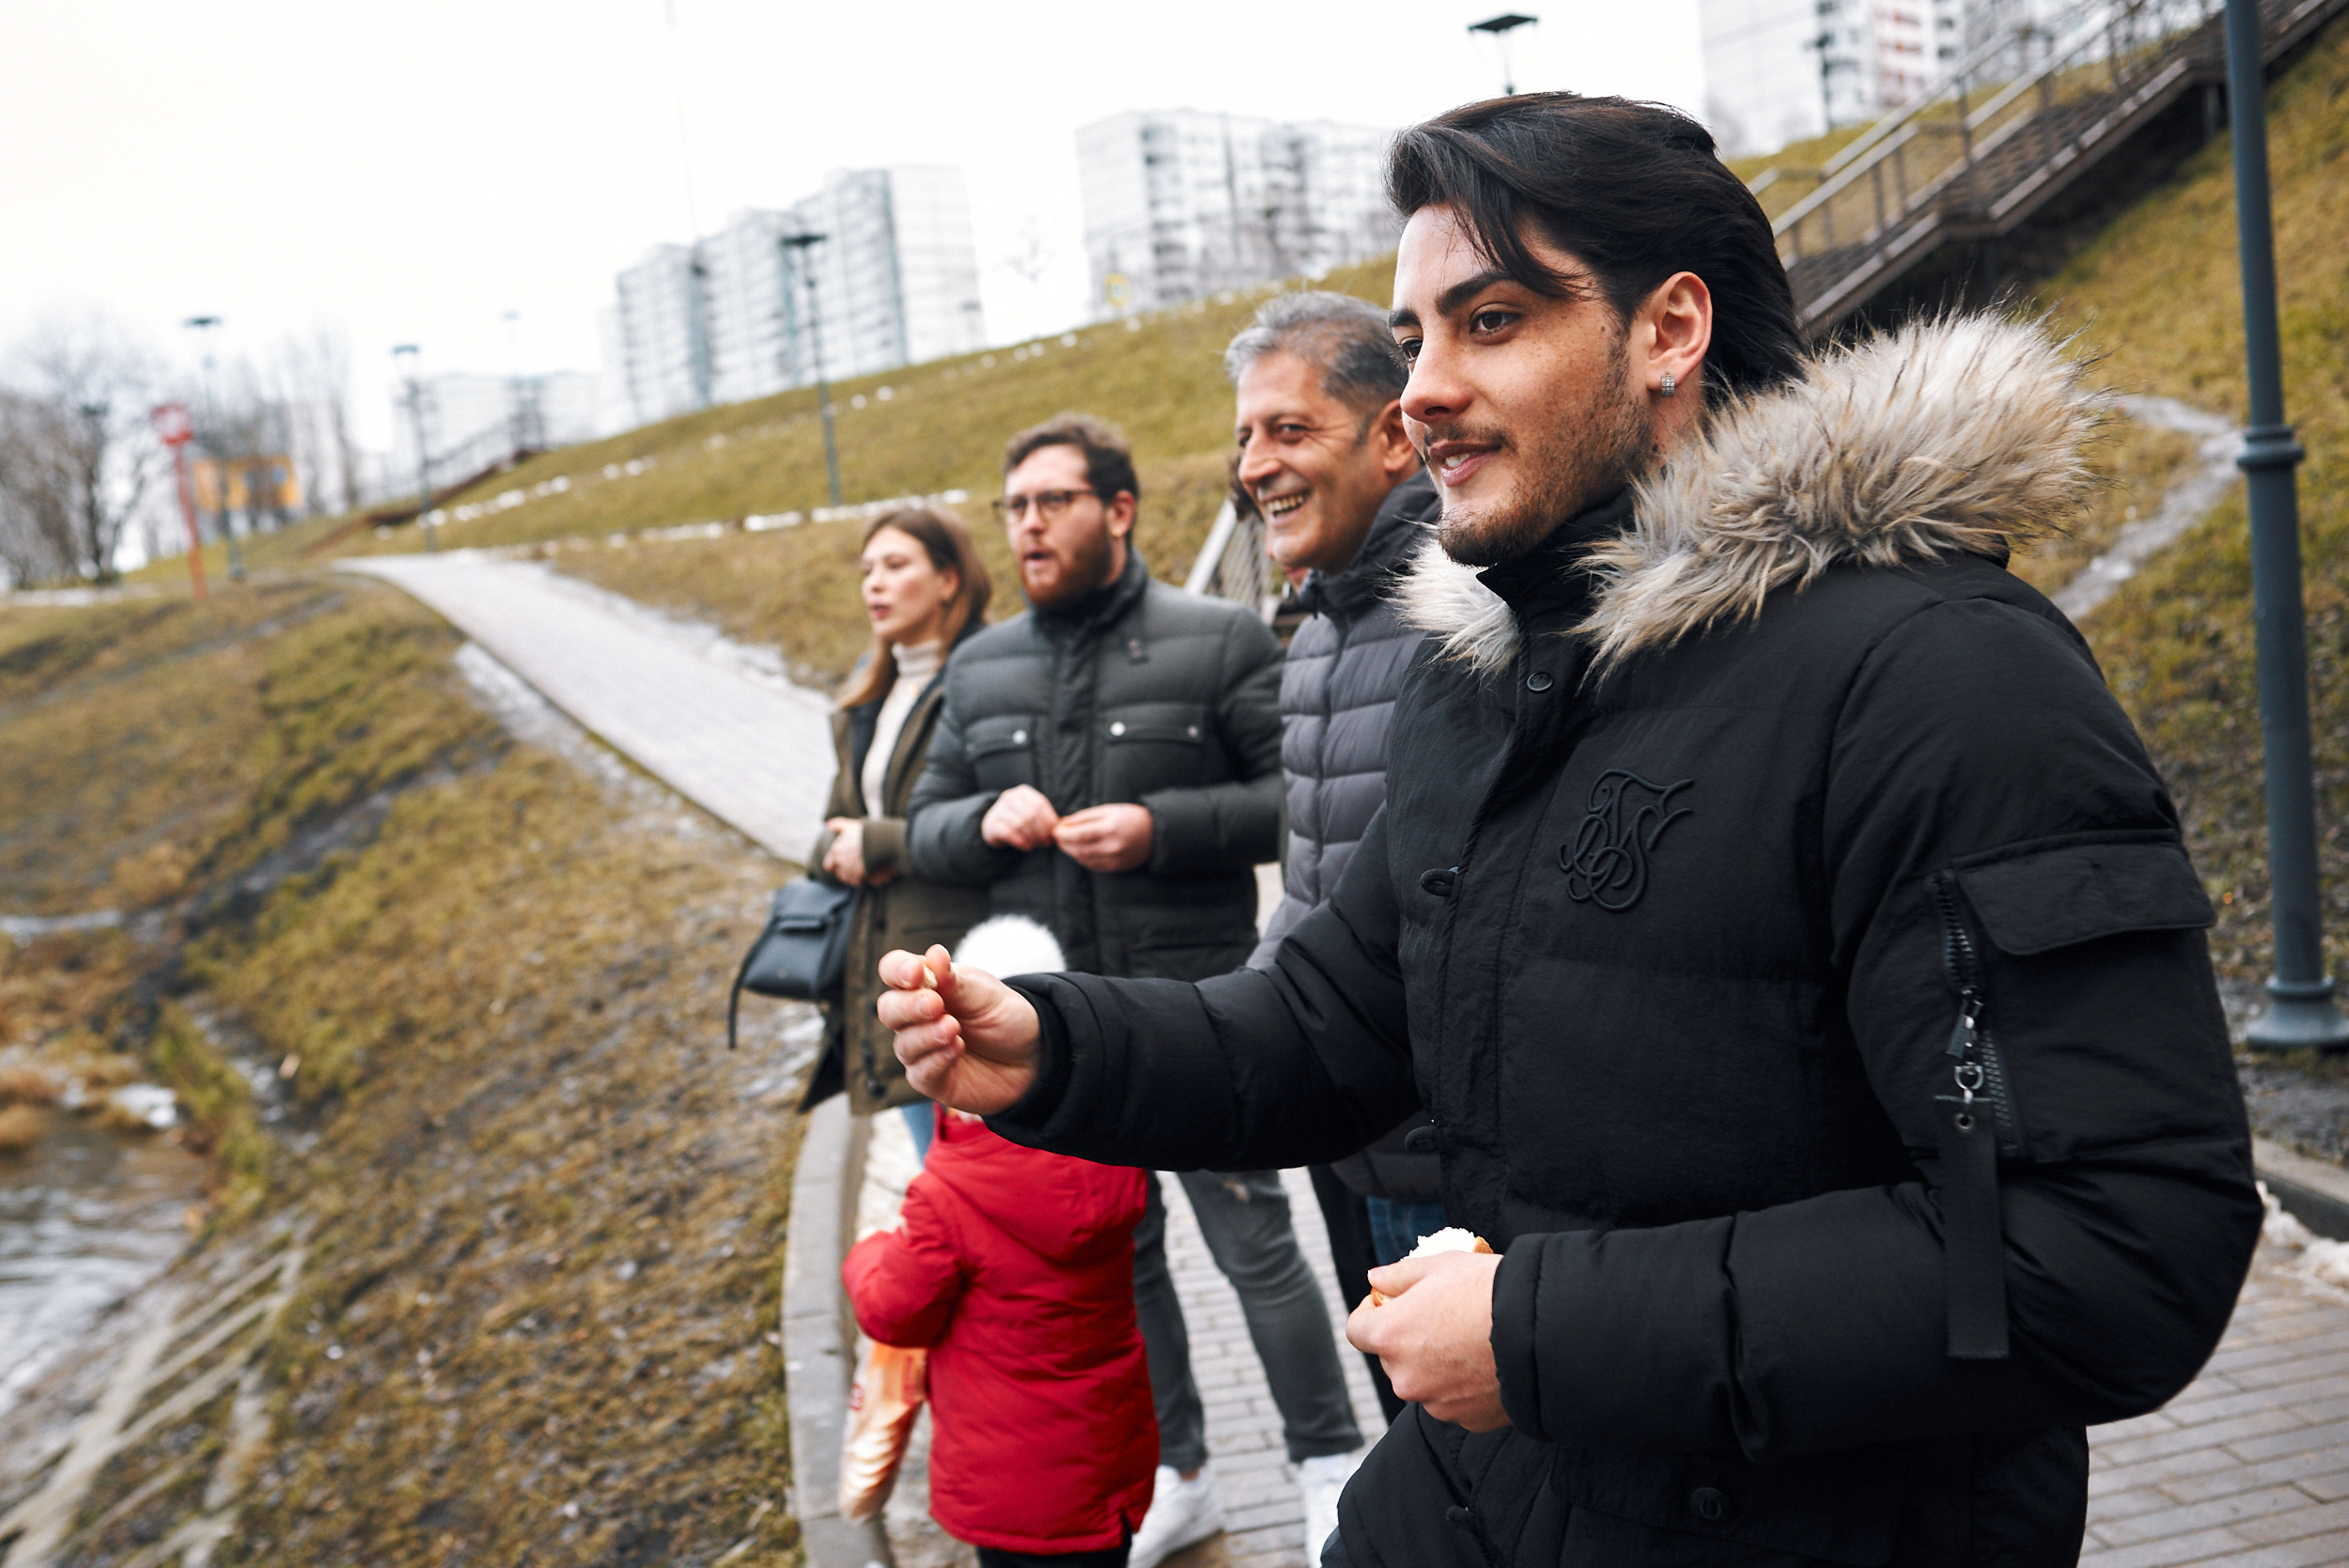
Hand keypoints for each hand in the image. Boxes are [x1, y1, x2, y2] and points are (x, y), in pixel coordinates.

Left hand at [821, 818, 871, 885]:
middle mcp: (840, 861)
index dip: (835, 866)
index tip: (841, 865)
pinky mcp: (859, 876)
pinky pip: (857, 883)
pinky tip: (867, 877)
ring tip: (862, 873)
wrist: (881, 840)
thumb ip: (838, 825)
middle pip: (840, 874)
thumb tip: (828, 824)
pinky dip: (861, 881)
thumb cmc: (866, 832)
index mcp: (836, 850)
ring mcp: (849, 869)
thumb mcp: (850, 825)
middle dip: (846, 873)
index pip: (828, 865)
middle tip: (855, 869)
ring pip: (848, 879)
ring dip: (854, 878)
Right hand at [876, 944, 1042, 1113]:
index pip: (893, 971)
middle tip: (936, 1004)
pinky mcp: (931, 1079)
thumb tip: (934, 954)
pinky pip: (920, 1073)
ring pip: (903, 1044)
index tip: (916, 972)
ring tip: (954, 1028)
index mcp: (925, 985)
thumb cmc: (1003, 1015)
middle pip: (888, 1009)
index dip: (897, 970)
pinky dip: (936, 1060)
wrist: (1032, 1054)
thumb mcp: (984, 992)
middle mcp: (915, 1017)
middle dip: (908, 1006)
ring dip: (926, 1035)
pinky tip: (957, 1048)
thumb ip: (955, 980)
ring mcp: (921, 1049)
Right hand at [981, 785, 1060, 851]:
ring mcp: (998, 809)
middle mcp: (1009, 797)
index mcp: (1023, 792)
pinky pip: (1008, 832)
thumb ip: (1047, 818)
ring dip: (1031, 837)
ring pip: (1020, 823)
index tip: (1053, 835)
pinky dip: (1020, 841)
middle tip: (1045, 843)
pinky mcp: (991, 824)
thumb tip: (1062, 826)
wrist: (994, 827)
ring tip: (1036, 845)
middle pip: (1031, 814)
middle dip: (1041, 831)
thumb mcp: (1033, 815)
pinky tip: (1026, 847)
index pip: (1040, 804)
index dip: (1049, 821)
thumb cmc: (1020, 821)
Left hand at [1053, 804, 1152, 871]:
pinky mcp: (1116, 867)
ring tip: (1067, 843)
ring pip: (1083, 859)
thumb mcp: (1109, 810)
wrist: (1155, 833)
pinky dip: (1082, 859)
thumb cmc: (1130, 817)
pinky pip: (1093, 866)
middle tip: (1058, 837)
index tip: (1055, 830)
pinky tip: (1080, 851)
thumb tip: (1064, 823)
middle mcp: (1111, 846)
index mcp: (1109, 828)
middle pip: (1078, 849)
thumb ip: (1085, 817)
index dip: (1063, 834)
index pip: (1078, 835)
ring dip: (1071, 852)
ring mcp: (1114, 859)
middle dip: (1064, 844)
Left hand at [1346, 1250, 1508, 1429]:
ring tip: (1470, 1339)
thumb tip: (1376, 1279)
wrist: (1545, 1331)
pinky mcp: (1467, 1421)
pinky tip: (1487, 1362)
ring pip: (1423, 1382)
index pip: (1356, 1330)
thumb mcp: (1440, 1266)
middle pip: (1391, 1358)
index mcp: (1392, 1337)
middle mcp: (1407, 1378)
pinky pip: (1454, 1401)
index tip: (1387, 1302)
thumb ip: (1398, 1275)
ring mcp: (1437, 1404)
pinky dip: (1463, 1386)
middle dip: (1405, 1338)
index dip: (1369, 1312)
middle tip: (1438, 1316)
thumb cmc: (1490, 1291)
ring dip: (1434, 1365)